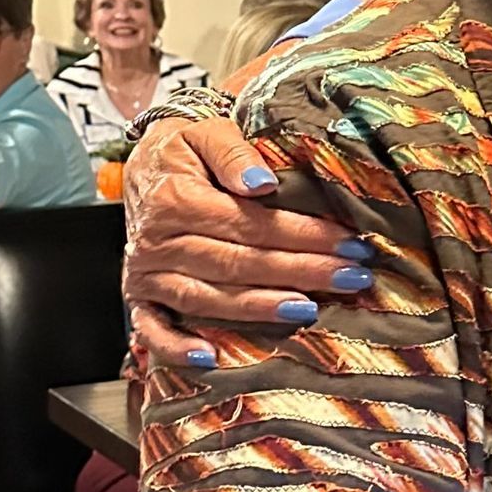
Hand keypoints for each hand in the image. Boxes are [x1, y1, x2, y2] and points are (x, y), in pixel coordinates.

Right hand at [122, 116, 372, 368]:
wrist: (144, 163)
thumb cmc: (185, 148)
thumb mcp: (208, 132)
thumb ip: (235, 154)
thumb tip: (262, 184)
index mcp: (177, 200)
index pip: (250, 226)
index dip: (303, 236)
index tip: (350, 243)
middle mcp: (158, 241)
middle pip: (238, 265)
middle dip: (301, 272)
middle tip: (353, 277)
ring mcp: (146, 274)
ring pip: (209, 298)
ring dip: (261, 308)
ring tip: (310, 309)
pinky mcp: (139, 296)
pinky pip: (153, 330)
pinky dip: (177, 348)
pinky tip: (211, 359)